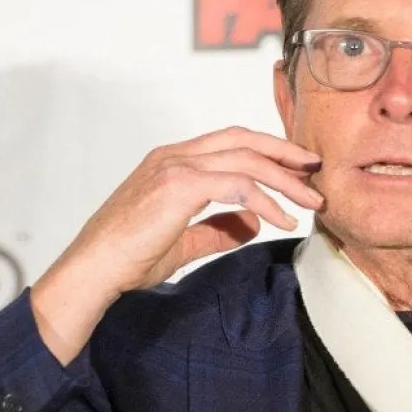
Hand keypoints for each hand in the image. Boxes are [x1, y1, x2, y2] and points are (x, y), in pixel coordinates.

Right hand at [31, 126, 322, 363]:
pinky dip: (266, 200)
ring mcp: (175, 167)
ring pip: (246, 159)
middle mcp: (174, 155)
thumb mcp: (182, 241)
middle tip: (317, 171)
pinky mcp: (179, 186)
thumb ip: (218, 227)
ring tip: (311, 202)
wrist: (93, 272)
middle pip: (244, 139)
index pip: (232, 142)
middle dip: (286, 153)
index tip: (299, 168)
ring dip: (285, 180)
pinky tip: (283, 220)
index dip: (269, 151)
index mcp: (172, 160)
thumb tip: (254, 221)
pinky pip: (237, 185)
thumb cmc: (128, 259)